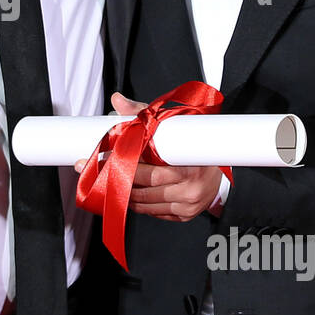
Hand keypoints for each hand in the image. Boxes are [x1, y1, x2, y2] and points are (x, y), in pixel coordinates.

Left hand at [74, 91, 222, 221]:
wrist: (223, 167)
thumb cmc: (195, 144)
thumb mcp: (172, 124)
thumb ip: (143, 112)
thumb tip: (117, 99)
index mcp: (187, 170)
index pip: (147, 174)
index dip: (121, 167)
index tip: (100, 160)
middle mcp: (189, 191)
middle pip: (142, 191)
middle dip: (114, 181)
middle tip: (91, 171)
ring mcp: (187, 206)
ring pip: (144, 205)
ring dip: (123, 194)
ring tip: (104, 183)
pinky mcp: (185, 216)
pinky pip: (154, 213)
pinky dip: (138, 204)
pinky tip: (126, 194)